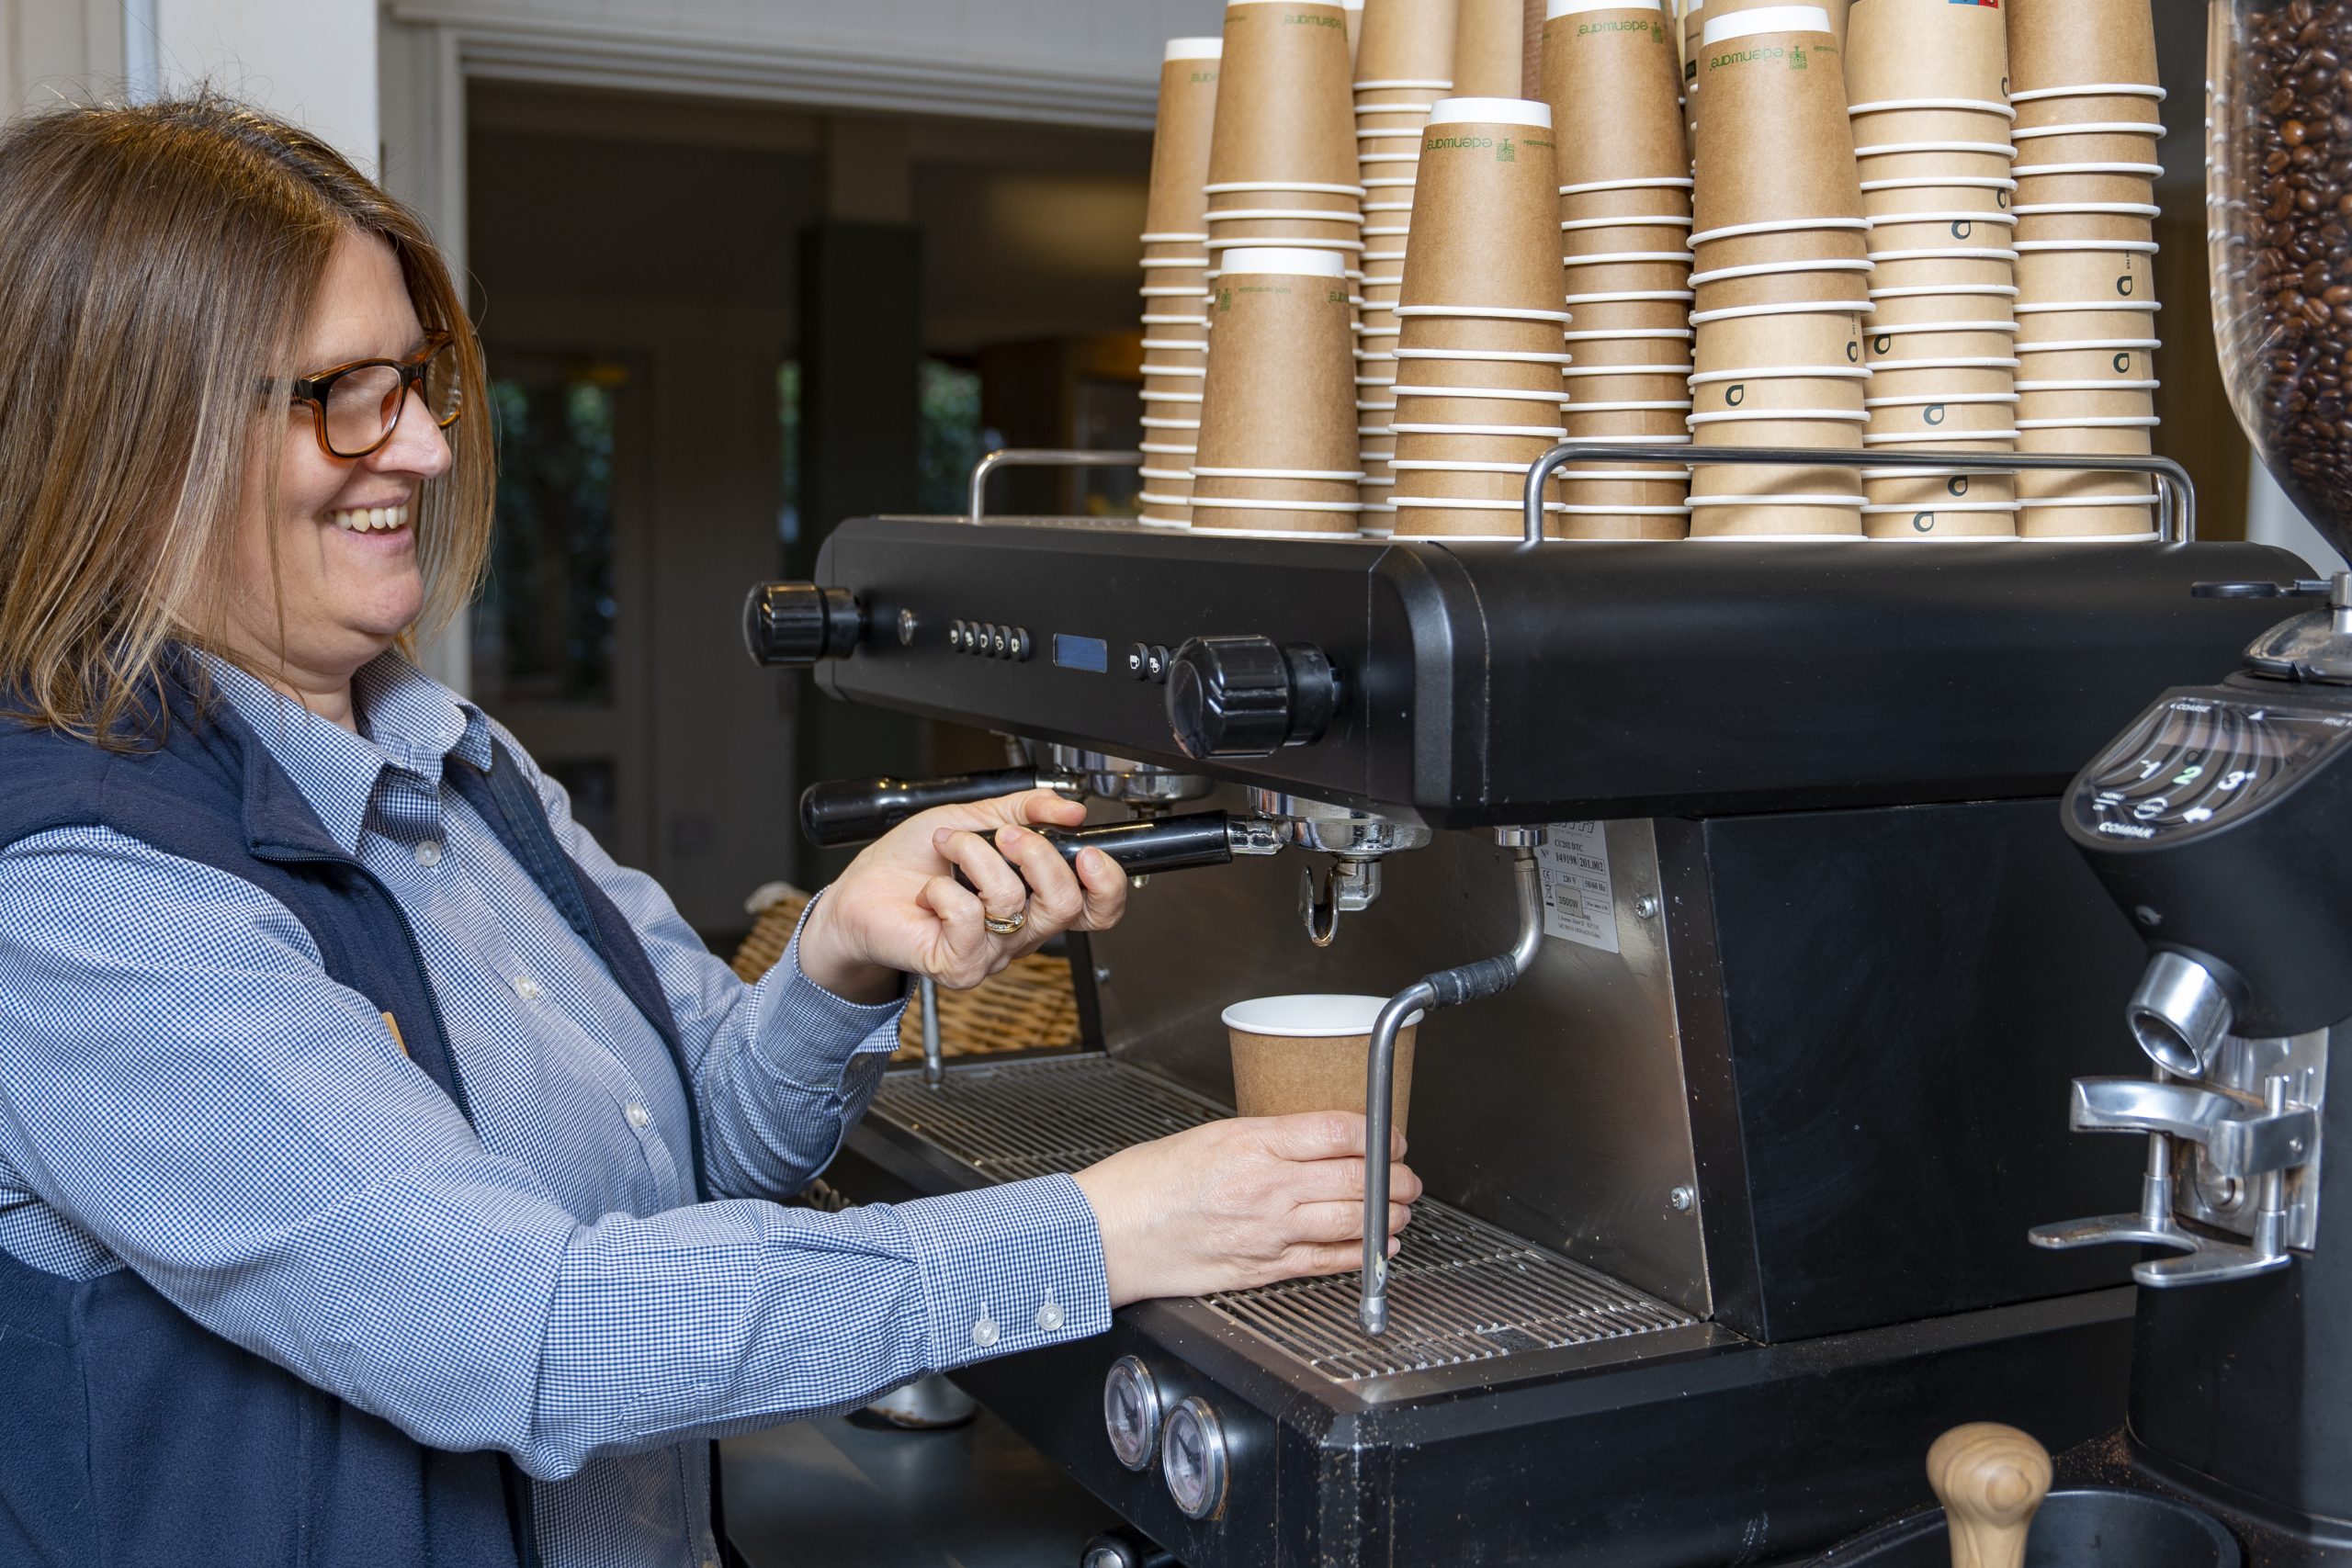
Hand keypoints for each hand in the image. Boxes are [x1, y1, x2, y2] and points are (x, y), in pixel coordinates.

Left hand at [795, 790, 1128, 1002]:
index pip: (1096, 909)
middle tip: (1003, 835)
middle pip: (1066, 904)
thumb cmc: (912, 862)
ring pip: (1012, 900)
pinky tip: (931, 891)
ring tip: (948, 845)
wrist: (859, 893)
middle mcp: (1020, 931)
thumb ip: (1026, 810)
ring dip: (975, 855)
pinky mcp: (958, 965)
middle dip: (1037, 854)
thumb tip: (1070, 808)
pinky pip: (970, 919)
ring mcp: (991, 952)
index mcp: (1034, 898)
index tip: (1088, 851)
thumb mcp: (974, 818)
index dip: (1107, 884)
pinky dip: (945, 889)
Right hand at [1071, 1113, 1418, 1306]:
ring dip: (1390, 1215)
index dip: (1378, 1132)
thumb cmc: (1145, 1183)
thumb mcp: (1208, 1135)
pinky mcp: (1263, 1268)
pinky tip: (1379, 1246)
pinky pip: (1329, 1262)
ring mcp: (1268, 1232)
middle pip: (1358, 1177)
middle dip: (1396, 1177)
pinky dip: (1364, 1254)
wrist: (1107, 1234)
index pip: (1337, 1131)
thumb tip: (1316, 1139)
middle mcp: (1266, 1187)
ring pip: (1354, 1221)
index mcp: (1251, 1143)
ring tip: (1402, 1209)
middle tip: (1408, 1175)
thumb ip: (1265, 1138)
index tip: (1391, 1135)